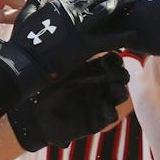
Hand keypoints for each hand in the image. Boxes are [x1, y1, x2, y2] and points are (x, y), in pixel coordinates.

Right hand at [0, 0, 127, 100]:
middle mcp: (71, 13)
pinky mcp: (87, 47)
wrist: (23, 65)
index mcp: (57, 5)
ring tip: (133, 1)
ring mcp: (81, 29)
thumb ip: (35, 0)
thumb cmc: (21, 43)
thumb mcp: (25, 16)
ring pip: (108, 10)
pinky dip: (125, 36)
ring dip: (122, 4)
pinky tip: (135, 34)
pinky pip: (112, 39)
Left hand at [7, 53, 129, 150]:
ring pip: (121, 94)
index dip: (113, 59)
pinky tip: (106, 109)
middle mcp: (100, 85)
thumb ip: (75, 58)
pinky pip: (112, 115)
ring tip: (115, 90)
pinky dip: (111, 111)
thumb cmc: (47, 90)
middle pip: (120, 76)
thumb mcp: (61, 72)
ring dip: (121, 91)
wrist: (39, 117)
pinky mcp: (99, 120)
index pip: (111, 61)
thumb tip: (84, 39)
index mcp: (92, 70)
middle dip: (120, 74)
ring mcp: (101, 102)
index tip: (106, 59)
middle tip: (112, 74)